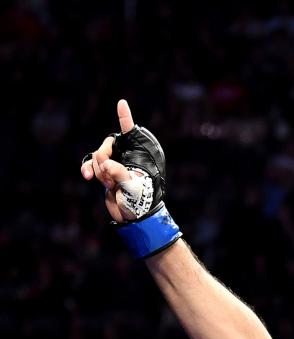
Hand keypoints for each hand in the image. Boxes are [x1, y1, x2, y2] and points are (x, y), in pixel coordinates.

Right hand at [80, 100, 142, 222]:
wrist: (135, 215)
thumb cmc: (142, 199)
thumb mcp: (134, 186)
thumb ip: (119, 173)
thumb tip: (105, 165)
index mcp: (137, 153)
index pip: (130, 132)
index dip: (125, 118)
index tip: (122, 104)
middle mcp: (125, 155)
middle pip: (106, 146)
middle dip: (104, 162)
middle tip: (111, 181)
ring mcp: (113, 163)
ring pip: (97, 157)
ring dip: (99, 171)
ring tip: (110, 186)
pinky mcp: (104, 172)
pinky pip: (90, 165)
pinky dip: (87, 169)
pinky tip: (87, 176)